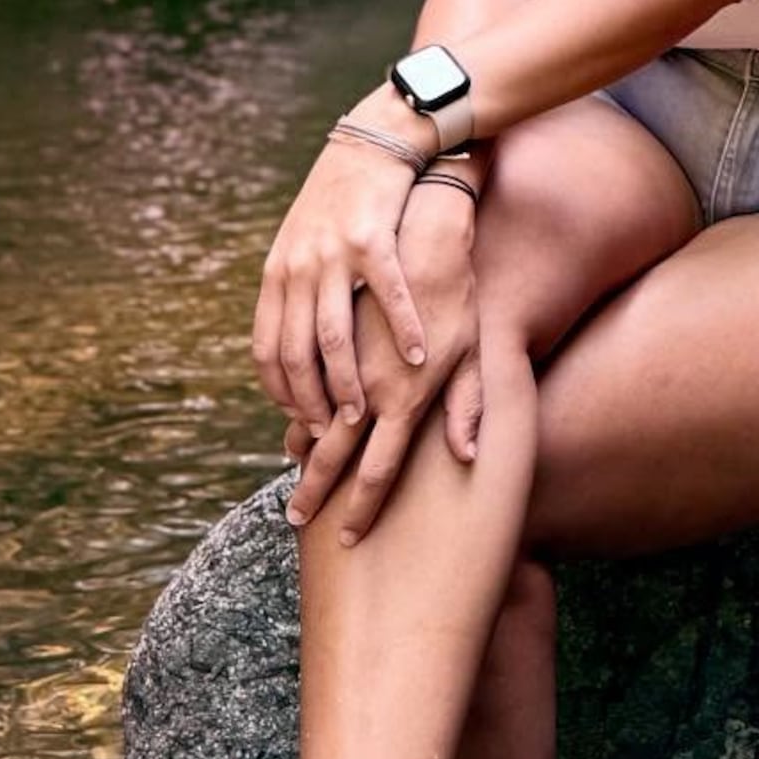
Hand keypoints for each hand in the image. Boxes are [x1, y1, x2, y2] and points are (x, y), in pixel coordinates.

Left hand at [252, 102, 433, 429]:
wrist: (375, 138)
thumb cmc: (343, 200)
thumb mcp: (303, 242)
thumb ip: (297, 292)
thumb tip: (293, 349)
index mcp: (278, 273)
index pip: (268, 351)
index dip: (282, 393)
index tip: (303, 422)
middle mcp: (298, 268)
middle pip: (296, 355)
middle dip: (313, 403)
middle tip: (333, 435)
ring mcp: (334, 254)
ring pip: (334, 338)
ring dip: (349, 384)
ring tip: (366, 414)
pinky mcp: (373, 238)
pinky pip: (387, 297)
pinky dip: (402, 332)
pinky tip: (418, 357)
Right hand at [284, 193, 484, 542]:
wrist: (429, 219)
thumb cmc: (458, 289)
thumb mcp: (472, 349)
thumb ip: (468, 405)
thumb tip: (468, 456)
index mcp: (409, 393)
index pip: (382, 468)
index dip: (363, 506)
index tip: (349, 539)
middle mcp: (370, 377)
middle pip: (337, 449)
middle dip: (317, 490)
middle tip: (299, 522)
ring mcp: (341, 348)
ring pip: (309, 410)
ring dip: (297, 444)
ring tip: (293, 473)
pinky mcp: (324, 323)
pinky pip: (295, 369)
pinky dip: (285, 395)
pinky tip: (286, 411)